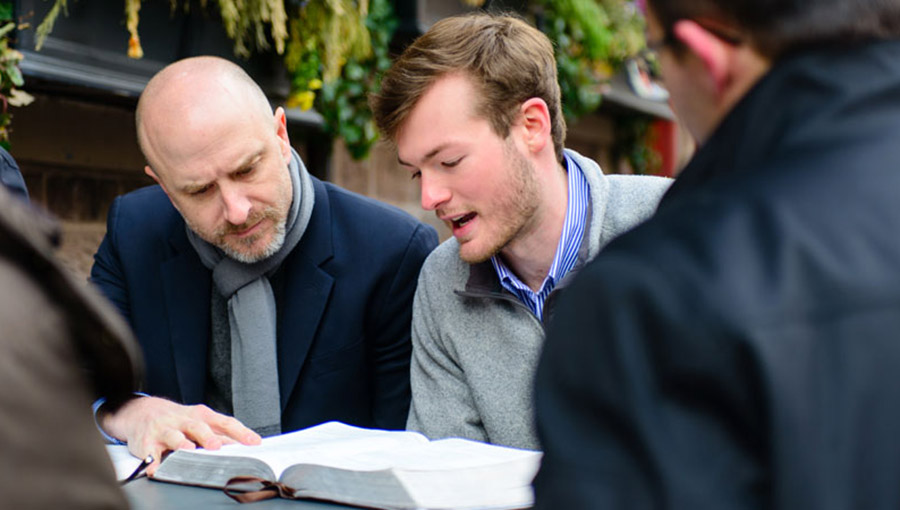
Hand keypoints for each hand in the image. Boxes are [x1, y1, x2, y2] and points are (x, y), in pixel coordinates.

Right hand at [100, 396, 261, 474]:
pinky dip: (151, 460)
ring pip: (173, 435)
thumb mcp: (200, 422)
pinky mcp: (146, 441)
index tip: (254, 442)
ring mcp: (164, 430)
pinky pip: (149, 452)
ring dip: (180, 443)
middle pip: (198, 427)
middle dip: (207, 436)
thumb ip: (219, 434)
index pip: (224, 423)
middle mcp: (183, 421)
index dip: (240, 432)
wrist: (143, 412)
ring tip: (187, 451)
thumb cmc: (179, 420)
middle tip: (217, 446)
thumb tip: (242, 446)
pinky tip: (155, 468)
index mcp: (201, 416)